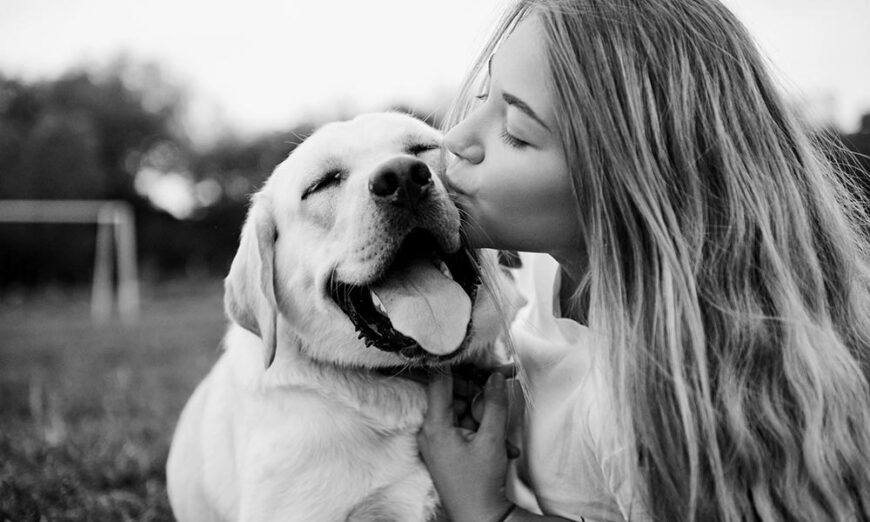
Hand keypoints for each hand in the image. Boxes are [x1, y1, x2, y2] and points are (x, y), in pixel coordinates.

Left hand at [418, 369, 515, 521]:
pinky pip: (463, 428)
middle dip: (478, 395)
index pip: (439, 382)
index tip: (473, 355)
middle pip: (452, 396)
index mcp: (434, 426)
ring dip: (485, 417)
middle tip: (500, 388)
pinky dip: (482, 431)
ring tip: (503, 437)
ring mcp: (437, 442)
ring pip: (461, 412)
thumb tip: (495, 377)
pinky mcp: (446, 450)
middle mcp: (430, 432)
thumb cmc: (481, 483)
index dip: (457, 366)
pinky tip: (501, 447)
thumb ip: (494, 404)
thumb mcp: (492, 439)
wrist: (481, 518)